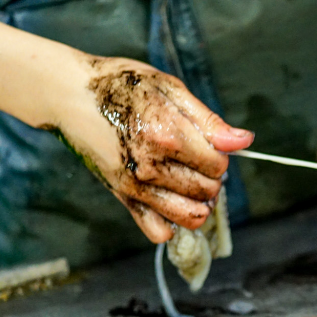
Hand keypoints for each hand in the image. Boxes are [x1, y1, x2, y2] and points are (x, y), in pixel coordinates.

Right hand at [49, 56, 252, 242]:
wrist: (71, 96)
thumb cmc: (121, 85)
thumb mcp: (169, 89)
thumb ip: (208, 120)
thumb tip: (244, 141)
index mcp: (167, 135)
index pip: (218, 165)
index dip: (220, 155)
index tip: (207, 143)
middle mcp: (151, 167)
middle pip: (207, 191)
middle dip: (212, 178)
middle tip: (196, 159)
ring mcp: (135, 187)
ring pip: (190, 217)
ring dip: (199, 202)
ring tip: (190, 181)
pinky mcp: (122, 198)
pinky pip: (158, 231)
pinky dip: (171, 222)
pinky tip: (171, 199)